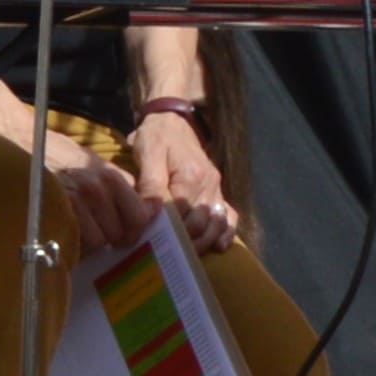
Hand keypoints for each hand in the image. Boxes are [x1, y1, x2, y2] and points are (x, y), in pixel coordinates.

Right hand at [37, 144, 157, 251]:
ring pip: (98, 241)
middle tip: (103, 233)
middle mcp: (96, 189)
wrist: (33, 151)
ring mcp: (74, 201)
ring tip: (85, 231)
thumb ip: (124, 189)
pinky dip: (76, 244)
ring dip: (93, 242)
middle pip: (119, 233)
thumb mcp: (101, 168)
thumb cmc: (69, 163)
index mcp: (112, 178)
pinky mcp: (55, 212)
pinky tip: (72, 233)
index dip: (137, 229)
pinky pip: (75, 242)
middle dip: (113, 238)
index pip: (140, 216)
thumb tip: (148, 212)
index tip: (130, 233)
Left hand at [126, 105, 242, 251]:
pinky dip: (225, 231)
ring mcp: (216, 188)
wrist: (173, 118)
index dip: (167, 234)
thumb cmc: (157, 136)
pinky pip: (228, 214)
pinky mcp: (217, 190)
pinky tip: (219, 246)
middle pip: (201, 225)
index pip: (182, 216)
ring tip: (186, 257)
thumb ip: (150, 185)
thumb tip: (150, 214)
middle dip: (184, 244)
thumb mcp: (148, 154)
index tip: (149, 246)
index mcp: (191, 177)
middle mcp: (209, 185)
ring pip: (216, 223)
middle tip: (163, 257)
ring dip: (204, 242)